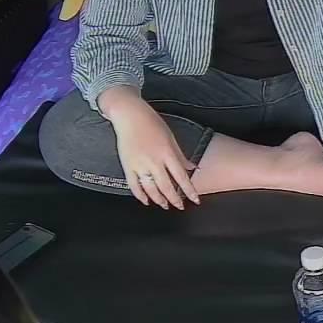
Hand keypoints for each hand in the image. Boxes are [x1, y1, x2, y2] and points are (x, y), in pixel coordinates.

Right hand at [103, 94, 199, 209]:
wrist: (129, 115)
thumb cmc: (151, 123)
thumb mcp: (171, 138)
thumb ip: (180, 156)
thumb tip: (192, 168)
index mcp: (167, 153)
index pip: (181, 177)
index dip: (189, 191)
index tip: (195, 200)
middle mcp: (154, 161)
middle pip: (166, 186)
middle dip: (175, 199)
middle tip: (180, 206)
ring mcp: (139, 165)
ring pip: (150, 188)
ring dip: (159, 199)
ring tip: (165, 205)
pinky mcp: (127, 166)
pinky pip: (134, 185)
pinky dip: (140, 195)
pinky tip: (146, 201)